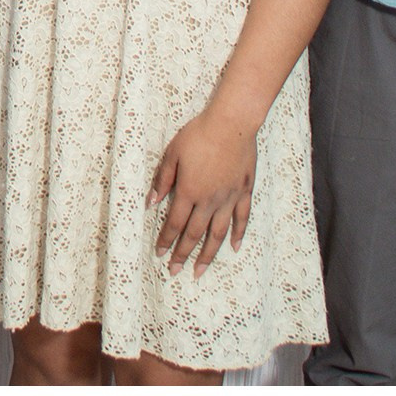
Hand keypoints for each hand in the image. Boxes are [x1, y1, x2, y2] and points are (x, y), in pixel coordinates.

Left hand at [150, 107, 255, 276]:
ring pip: (218, 233)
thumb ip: (162, 180)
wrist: (232, 124)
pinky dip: (238, 234)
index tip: (159, 254)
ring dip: (208, 255)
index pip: (174, 223)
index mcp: (189, 191)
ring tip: (200, 271)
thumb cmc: (199, 134)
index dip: (166, 240)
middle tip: (175, 271)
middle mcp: (209, 200)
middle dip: (183, 255)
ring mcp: (229, 198)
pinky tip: (234, 247)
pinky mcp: (244, 192)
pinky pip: (242, 218)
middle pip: (194, 234)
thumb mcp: (172, 154)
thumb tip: (150, 202)